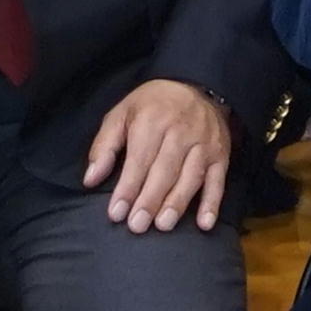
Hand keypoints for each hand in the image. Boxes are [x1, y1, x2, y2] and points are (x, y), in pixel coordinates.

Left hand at [83, 76, 234, 232]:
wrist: (196, 85)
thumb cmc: (152, 105)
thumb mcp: (122, 114)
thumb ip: (105, 146)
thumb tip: (90, 179)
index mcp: (152, 120)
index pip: (139, 159)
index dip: (127, 187)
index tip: (116, 213)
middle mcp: (180, 131)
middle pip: (165, 170)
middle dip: (150, 200)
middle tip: (137, 226)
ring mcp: (204, 144)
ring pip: (191, 177)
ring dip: (177, 203)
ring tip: (163, 225)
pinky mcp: (220, 155)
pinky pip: (218, 181)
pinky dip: (212, 203)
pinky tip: (204, 224)